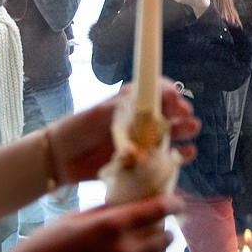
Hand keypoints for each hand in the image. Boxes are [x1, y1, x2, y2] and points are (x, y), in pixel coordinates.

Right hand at [5, 195, 182, 251]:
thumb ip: (103, 212)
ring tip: (128, 247)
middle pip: (162, 239)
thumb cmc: (41, 248)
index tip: (178, 203)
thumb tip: (126, 204)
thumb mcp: (71, 219)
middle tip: (156, 226)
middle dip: (163, 231)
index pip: (157, 211)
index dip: (173, 205)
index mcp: (110, 226)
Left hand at [48, 79, 199, 184]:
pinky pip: (167, 158)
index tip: (174, 97)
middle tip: (186, 115)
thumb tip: (147, 109)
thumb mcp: (100, 113)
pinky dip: (180, 156)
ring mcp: (143, 140)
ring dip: (184, 130)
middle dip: (181, 111)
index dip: (168, 92)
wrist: (60, 159)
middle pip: (169, 112)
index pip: (156, 90)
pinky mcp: (143, 161)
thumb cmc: (78, 129)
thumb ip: (123, 110)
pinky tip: (187, 153)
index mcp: (130, 101)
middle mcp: (140, 118)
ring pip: (172, 133)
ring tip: (191, 130)